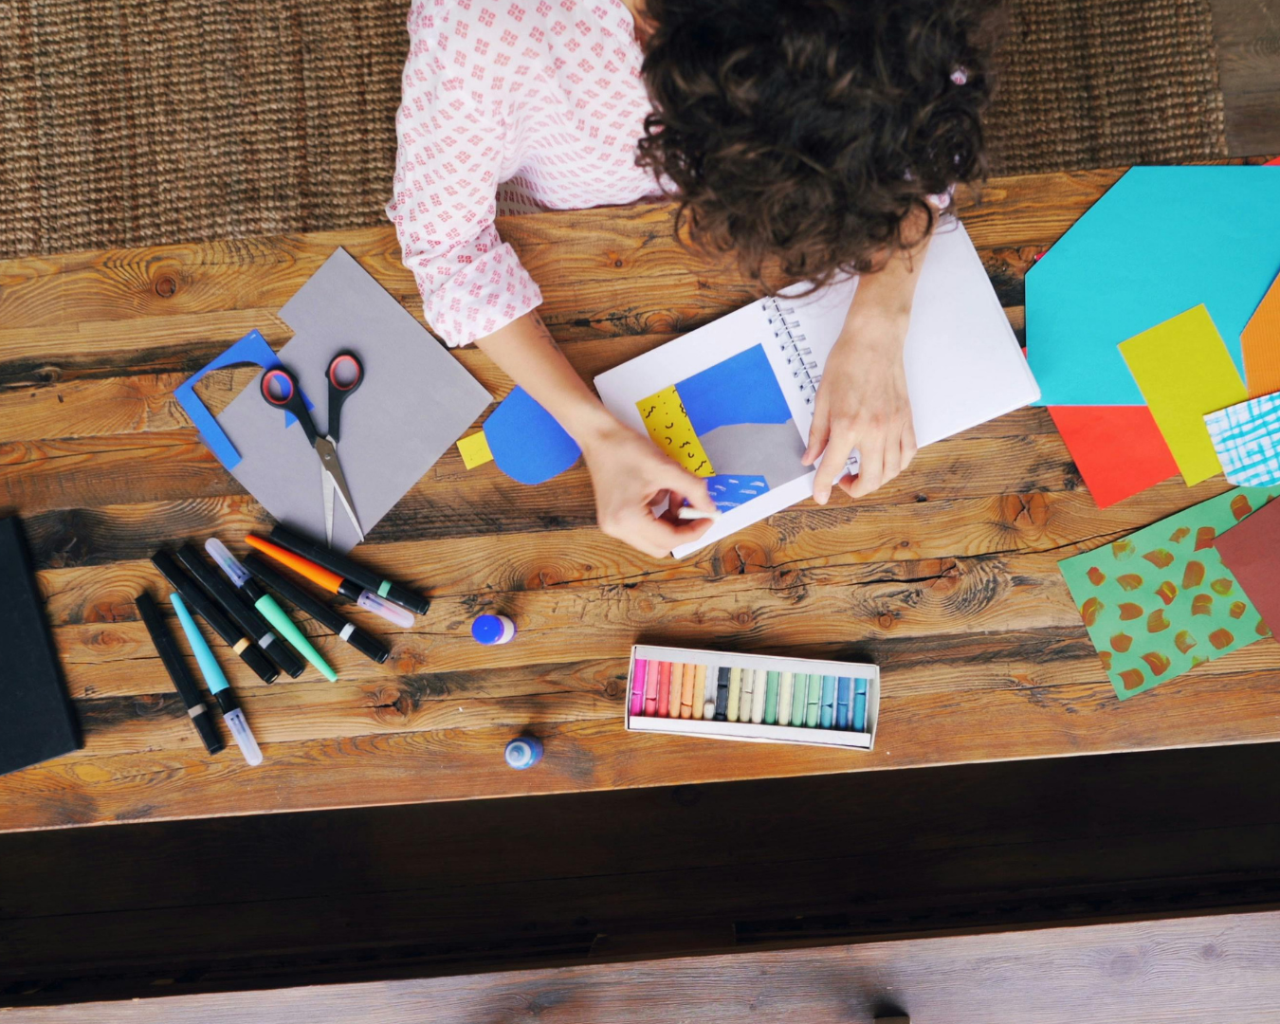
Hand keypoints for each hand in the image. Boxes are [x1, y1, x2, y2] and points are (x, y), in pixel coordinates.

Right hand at [581, 417, 719, 557]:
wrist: (598, 435)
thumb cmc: (626, 448)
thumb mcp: (667, 468)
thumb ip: (694, 490)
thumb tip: (710, 509)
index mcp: (627, 519)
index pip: (669, 540)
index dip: (694, 531)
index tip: (709, 517)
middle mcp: (617, 528)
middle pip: (660, 546)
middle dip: (682, 530)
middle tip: (695, 509)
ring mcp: (612, 525)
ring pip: (653, 538)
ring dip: (670, 521)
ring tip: (676, 493)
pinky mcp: (613, 518)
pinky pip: (644, 527)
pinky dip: (659, 515)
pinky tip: (662, 492)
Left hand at [802, 306, 916, 502]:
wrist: (874, 340)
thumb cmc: (847, 363)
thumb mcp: (822, 399)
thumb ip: (817, 434)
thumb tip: (810, 458)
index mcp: (847, 425)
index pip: (833, 467)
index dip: (823, 486)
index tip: (820, 496)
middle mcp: (874, 431)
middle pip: (870, 479)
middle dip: (854, 489)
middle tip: (843, 481)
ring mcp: (894, 426)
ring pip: (892, 471)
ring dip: (876, 480)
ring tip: (862, 472)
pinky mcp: (907, 420)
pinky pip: (908, 453)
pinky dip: (897, 465)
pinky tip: (885, 461)